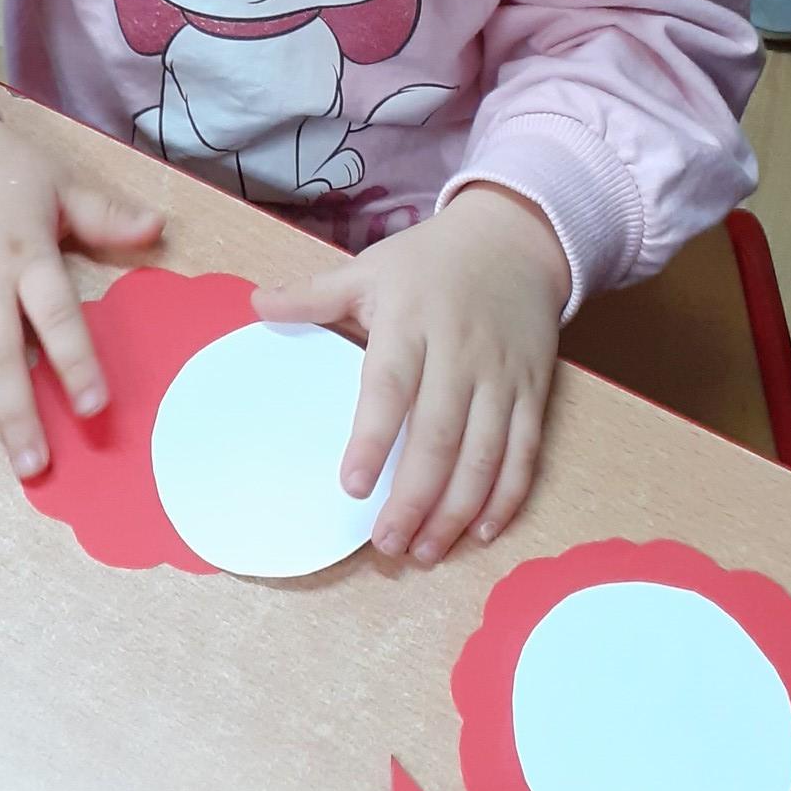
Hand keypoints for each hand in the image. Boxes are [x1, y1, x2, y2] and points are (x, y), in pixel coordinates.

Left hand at [254, 186, 568, 565]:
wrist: (515, 239)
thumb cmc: (431, 261)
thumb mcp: (370, 266)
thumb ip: (315, 294)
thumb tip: (257, 304)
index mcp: (412, 322)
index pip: (390, 386)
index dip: (373, 438)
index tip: (350, 485)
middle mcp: (460, 352)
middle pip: (439, 434)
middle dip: (413, 497)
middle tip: (386, 544)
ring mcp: (501, 375)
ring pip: (484, 454)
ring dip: (457, 510)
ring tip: (424, 551)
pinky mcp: (533, 391)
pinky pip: (524, 451)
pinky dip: (507, 496)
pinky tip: (482, 531)